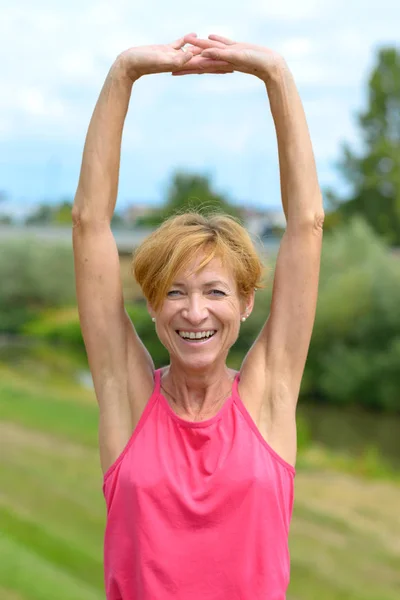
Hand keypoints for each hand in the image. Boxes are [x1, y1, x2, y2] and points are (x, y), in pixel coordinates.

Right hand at [117, 34, 233, 79]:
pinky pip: (180, 44)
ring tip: (218, 49)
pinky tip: (195, 36)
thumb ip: (177, 58)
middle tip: (234, 60)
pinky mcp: (166, 49)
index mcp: (183, 64)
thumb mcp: (162, 59)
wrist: (128, 64)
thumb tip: (192, 55)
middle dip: (219, 60)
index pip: (206, 64)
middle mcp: (181, 61)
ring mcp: (174, 55)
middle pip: (204, 60)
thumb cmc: (143, 63)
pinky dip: (188, 40)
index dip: (219, 64)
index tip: (234, 65)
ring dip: (206, 50)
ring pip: (194, 51)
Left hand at [174, 34, 284, 80]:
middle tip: (173, 60)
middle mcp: (221, 61)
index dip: (185, 67)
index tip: (172, 71)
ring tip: (187, 43)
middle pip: (200, 59)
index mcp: (219, 64)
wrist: (271, 66)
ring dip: (198, 46)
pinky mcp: (237, 48)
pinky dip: (215, 40)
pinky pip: (223, 43)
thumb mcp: (235, 57)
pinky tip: (210, 36)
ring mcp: (229, 54)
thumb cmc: (254, 63)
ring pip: (210, 49)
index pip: (198, 66)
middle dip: (187, 60)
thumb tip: (204, 54)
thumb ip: (220, 54)